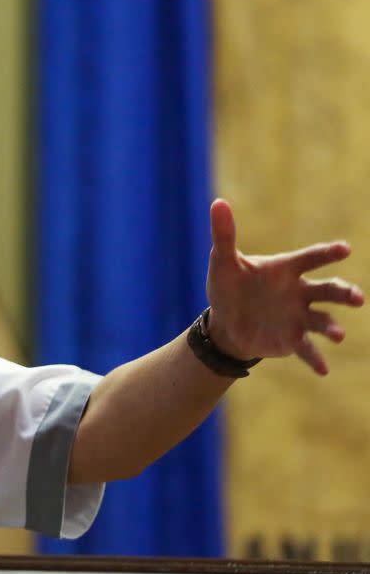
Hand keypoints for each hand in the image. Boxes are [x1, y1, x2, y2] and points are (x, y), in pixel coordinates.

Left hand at [205, 198, 363, 374]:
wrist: (226, 322)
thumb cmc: (229, 287)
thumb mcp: (222, 262)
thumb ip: (224, 235)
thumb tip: (217, 203)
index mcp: (286, 269)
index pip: (310, 258)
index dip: (327, 253)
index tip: (344, 248)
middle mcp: (299, 292)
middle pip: (327, 290)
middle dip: (344, 292)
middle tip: (356, 297)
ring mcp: (298, 317)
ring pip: (323, 320)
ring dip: (332, 327)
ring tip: (338, 335)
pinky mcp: (291, 339)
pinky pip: (307, 350)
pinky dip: (315, 359)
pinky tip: (323, 371)